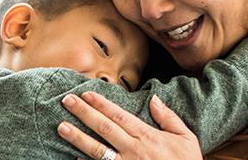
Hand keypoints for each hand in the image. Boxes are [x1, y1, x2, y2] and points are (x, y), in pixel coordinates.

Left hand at [58, 92, 199, 159]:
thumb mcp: (186, 138)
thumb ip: (169, 118)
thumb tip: (154, 99)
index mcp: (147, 137)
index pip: (119, 116)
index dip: (101, 104)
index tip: (86, 93)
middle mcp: (133, 150)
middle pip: (104, 128)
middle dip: (84, 113)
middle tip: (67, 100)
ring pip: (97, 150)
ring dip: (78, 137)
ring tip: (61, 126)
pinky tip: (74, 157)